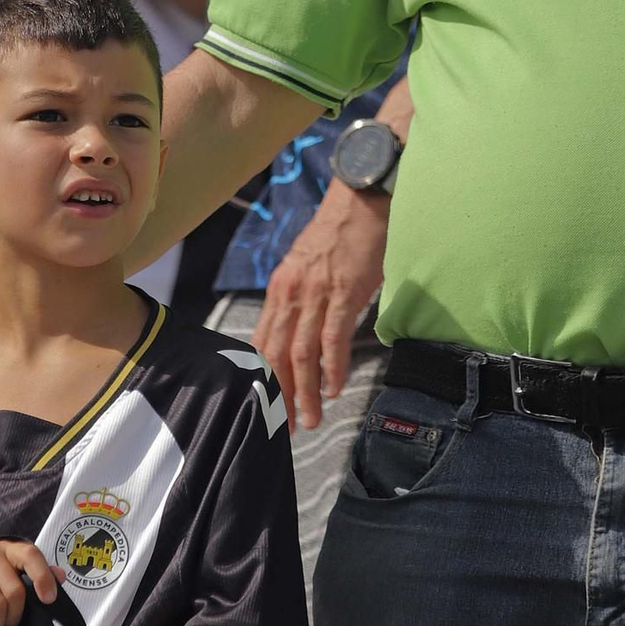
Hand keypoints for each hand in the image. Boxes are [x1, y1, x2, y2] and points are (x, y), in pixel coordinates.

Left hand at [253, 185, 386, 431]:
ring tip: (311, 418)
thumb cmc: (341, 234)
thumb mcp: (310, 268)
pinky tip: (333, 389)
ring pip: (300, 354)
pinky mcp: (342, 292)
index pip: (262, 342)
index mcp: (280, 288)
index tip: (267, 406)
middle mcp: (290, 293)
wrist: (361, 198)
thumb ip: (305, 300)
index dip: (262, 379)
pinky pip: (332, 339)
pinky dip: (331, 368)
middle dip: (279, 396)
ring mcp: (315, 293)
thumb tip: (309, 336)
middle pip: (276, 355)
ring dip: (304, 392)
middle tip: (284, 427)